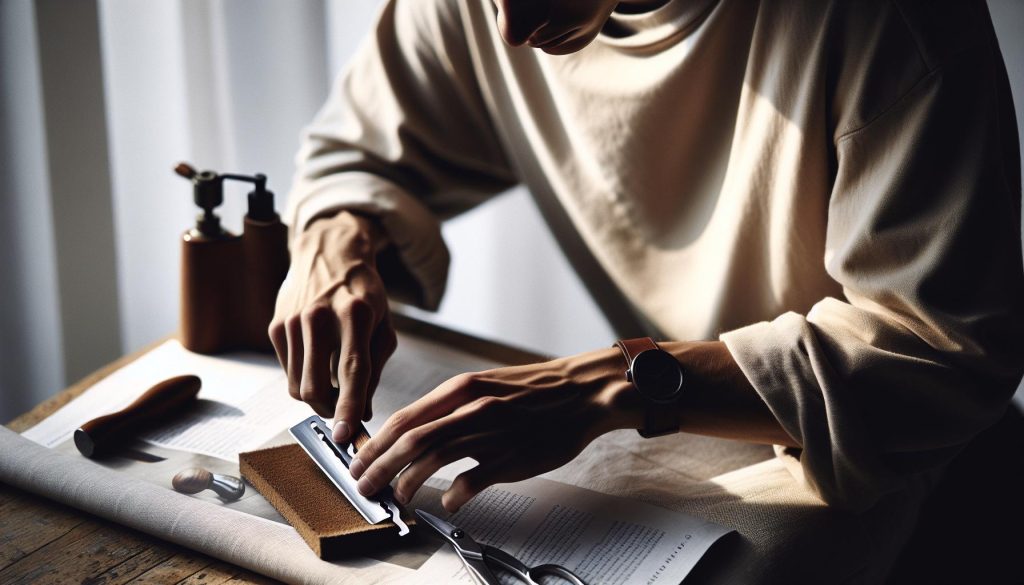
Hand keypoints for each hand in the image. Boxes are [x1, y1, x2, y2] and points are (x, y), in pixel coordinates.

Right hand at [268, 211, 396, 441]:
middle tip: (344, 415)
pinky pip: (288, 373)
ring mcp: (292, 321)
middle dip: (330, 411)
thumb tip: (363, 414)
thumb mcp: (383, 326)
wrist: (329, 254)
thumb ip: (375, 369)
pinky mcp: (276, 326)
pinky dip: (304, 379)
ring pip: (298, 387)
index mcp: (355, 314)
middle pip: (316, 387)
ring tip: (335, 385)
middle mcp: (319, 316)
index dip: (348, 407)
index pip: (351, 370)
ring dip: (318, 399)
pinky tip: (318, 361)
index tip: (345, 436)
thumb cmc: (364, 294)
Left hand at [347, 348, 643, 511]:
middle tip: (364, 484)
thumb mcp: (485, 386)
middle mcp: (470, 408)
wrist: (581, 393)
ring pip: (433, 459)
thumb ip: (450, 408)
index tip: (358, 459)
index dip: (376, 442)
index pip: (405, 417)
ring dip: (406, 482)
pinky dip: (454, 494)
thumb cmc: (534, 391)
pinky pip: (473, 481)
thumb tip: (418, 434)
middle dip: (379, 465)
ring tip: (394, 496)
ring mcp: (491, 433)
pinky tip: (447, 502)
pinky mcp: (512, 458)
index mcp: (461, 389)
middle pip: (410, 440)